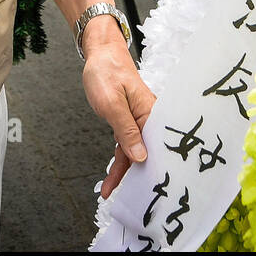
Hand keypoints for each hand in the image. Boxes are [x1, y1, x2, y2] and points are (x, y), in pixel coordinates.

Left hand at [80, 19, 155, 199]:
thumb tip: (140, 156)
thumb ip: (126, 130)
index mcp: (150, 114)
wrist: (100, 54)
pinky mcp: (129, 120)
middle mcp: (148, 118)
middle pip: (147, 153)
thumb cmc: (107, 72)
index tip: (149, 191)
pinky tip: (113, 176)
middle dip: (139, 177)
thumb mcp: (112, 103)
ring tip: (110, 192)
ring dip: (124, 172)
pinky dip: (120, 160)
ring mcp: (139, 120)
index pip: (155, 147)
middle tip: (131, 201)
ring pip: (134, 152)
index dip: (153, 169)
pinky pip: (127, 145)